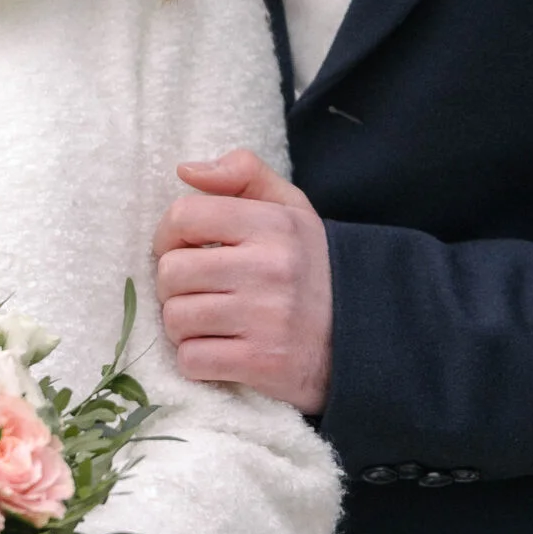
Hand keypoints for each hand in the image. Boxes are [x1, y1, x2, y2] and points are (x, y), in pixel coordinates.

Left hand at [153, 148, 333, 413]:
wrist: (364, 335)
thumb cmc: (309, 266)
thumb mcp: (290, 208)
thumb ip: (243, 174)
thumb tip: (185, 169)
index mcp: (273, 224)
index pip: (185, 215)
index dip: (168, 234)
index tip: (181, 249)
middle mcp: (270, 268)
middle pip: (171, 272)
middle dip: (172, 286)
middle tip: (196, 292)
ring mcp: (267, 319)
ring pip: (176, 318)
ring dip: (181, 325)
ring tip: (208, 322)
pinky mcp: (263, 363)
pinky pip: (192, 360)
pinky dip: (195, 361)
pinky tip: (219, 351)